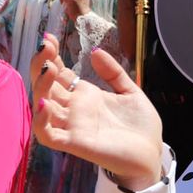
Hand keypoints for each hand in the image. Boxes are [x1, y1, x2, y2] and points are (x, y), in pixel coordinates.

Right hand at [30, 34, 163, 187]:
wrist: (152, 155)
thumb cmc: (140, 127)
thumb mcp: (130, 92)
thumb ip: (114, 73)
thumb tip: (95, 51)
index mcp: (86, 96)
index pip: (59, 73)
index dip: (51, 56)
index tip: (48, 37)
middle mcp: (74, 109)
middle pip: (47, 85)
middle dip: (41, 64)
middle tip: (44, 45)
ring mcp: (73, 125)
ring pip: (43, 106)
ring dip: (40, 86)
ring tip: (46, 68)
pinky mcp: (76, 143)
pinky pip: (48, 135)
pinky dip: (41, 121)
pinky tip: (45, 104)